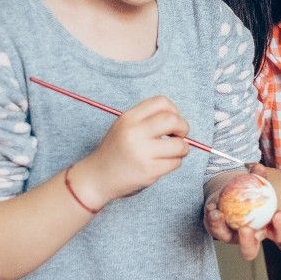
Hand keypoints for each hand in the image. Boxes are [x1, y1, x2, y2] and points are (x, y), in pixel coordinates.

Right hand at [73, 95, 190, 205]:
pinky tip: (163, 163)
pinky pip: (175, 163)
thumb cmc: (116, 151)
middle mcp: (134, 132)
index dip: (174, 111)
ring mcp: (142, 152)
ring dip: (182, 149)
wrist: (97, 177)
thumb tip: (179, 121)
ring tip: (173, 152)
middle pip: (173, 120)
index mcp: (128, 118)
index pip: (161, 102)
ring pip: (180, 145)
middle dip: (183, 128)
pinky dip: (174, 162)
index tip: (171, 122)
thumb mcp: (124, 127)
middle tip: (178, 136)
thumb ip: (147, 119)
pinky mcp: (148, 170)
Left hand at [204, 164, 280, 260]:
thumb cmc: (251, 191)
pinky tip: (212, 206)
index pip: (280, 236)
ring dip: (220, 227)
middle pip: (250, 251)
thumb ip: (259, 177)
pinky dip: (211, 217)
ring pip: (226, 239)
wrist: (232, 192)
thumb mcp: (257, 184)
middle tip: (245, 229)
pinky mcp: (217, 232)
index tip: (278, 214)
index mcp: (268, 230)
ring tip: (218, 213)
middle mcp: (250, 238)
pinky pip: (212, 228)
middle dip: (247, 243)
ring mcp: (232, 237)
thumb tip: (258, 168)